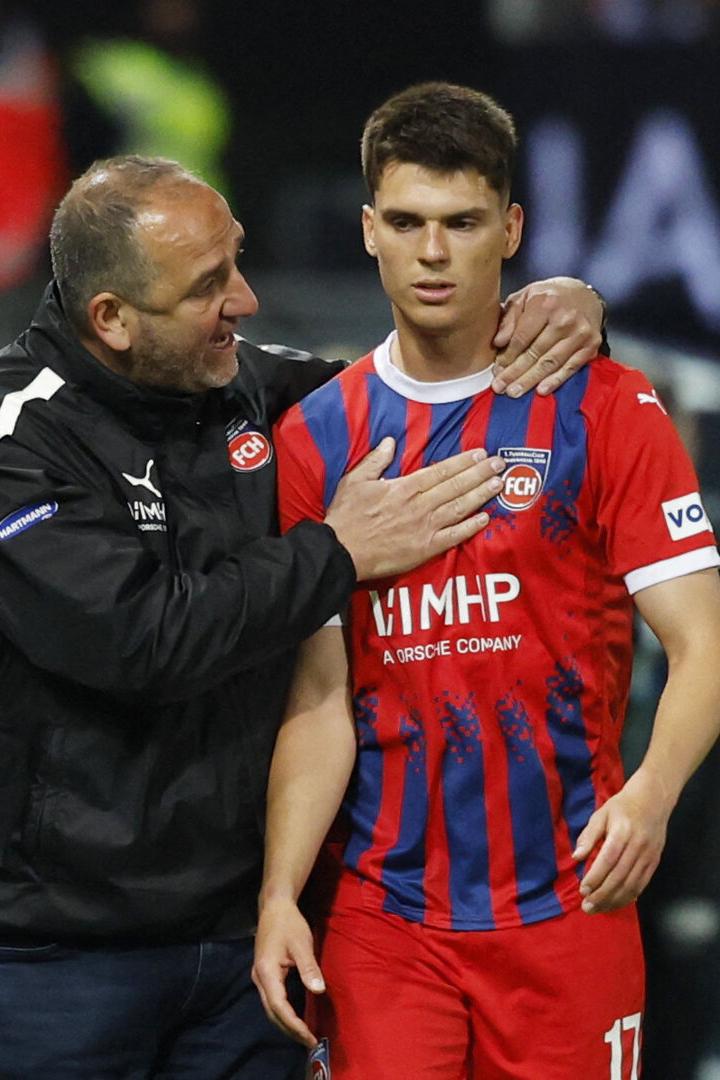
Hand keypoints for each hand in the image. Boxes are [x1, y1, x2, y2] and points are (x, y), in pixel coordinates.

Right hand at [252, 898, 323, 1047]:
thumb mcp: (302, 943)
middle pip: (272, 1012)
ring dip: (286, 1024)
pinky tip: (296, 1017)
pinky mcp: (264, 975)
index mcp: (266, 972)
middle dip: (290, 1030)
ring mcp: (259, 977)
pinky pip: (272, 1000)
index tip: (309, 1037)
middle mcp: (259, 978)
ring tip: (304, 1035)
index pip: (279, 1006)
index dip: (294, 1024)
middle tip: (310, 1042)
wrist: (274, 906)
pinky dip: (283, 1013)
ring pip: (271, 1008)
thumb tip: (319, 990)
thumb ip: (309, 967)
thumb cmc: (289, 923)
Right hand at [324, 439, 505, 580]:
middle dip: (480, 474)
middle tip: (500, 464)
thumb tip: (389, 442)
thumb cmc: (346, 517)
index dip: (463, 462)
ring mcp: (425, 528)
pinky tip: (485, 519)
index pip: (441, 471)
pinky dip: (470, 527)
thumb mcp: (354, 481)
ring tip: (498, 485)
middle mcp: (419, 505)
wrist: (341, 552)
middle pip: (456, 486)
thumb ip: (375, 460)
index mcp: (404, 487)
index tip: (481, 454)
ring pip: (459, 508)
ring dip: (481, 495)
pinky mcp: (425, 549)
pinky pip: (453, 537)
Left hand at [492, 276, 604, 396]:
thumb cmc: (548, 297)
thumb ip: (509, 318)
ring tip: (514, 392)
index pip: (522, 337)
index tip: (496, 370)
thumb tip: (498, 342)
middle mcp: (565, 318)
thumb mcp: (524, 297)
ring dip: (531, 380)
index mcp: (545, 303)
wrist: (585, 294)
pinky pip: (571, 367)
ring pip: (551, 362)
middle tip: (500, 387)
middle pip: (535, 352)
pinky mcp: (591, 344)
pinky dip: (556, 380)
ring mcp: (580, 333)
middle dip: (515, 372)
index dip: (508, 356)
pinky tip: (541, 390)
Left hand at [572, 767, 672, 913]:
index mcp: (622, 832)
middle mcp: (637, 846)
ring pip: (632, 885)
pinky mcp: (655, 862)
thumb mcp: (601, 814)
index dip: (595, 877)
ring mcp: (648, 856)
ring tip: (598, 909)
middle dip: (602, 895)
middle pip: (620, 876)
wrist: (652, 801)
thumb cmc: (622, 807)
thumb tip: (576, 857)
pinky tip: (617, 903)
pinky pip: (642, 884)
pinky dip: (629, 897)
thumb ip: (589, 836)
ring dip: (614, 900)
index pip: (608, 860)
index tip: (583, 890)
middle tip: (587, 906)